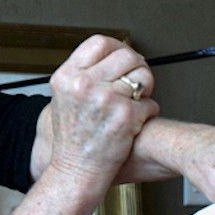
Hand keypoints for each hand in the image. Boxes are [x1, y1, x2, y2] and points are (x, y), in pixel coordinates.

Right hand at [42, 35, 159, 186]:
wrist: (76, 171)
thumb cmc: (73, 139)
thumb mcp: (63, 98)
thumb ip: (82, 75)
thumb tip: (111, 55)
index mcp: (67, 77)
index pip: (99, 42)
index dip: (117, 47)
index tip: (122, 56)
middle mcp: (85, 85)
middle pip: (126, 55)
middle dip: (137, 66)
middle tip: (135, 80)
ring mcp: (106, 99)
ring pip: (143, 76)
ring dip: (146, 88)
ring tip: (136, 100)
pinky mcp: (126, 117)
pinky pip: (151, 103)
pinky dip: (148, 112)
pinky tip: (136, 120)